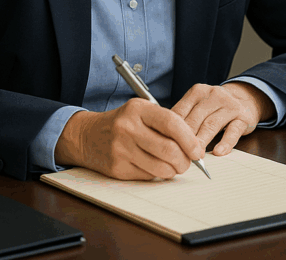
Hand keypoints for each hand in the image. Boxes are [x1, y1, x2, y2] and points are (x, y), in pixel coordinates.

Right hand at [55, 99, 203, 179]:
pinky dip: (157, 174)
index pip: (172, 123)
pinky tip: (155, 167)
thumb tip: (194, 144)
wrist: (87, 136)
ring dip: (173, 170)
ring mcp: (121, 149)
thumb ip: (166, 123)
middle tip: (189, 161)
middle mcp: (128, 128)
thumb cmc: (122, 123)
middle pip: (168, 149)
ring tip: (174, 166)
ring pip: (160, 168)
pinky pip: (147, 176)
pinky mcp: (117, 168)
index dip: (190, 139)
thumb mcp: (142, 112)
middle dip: (185, 160)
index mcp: (138, 110)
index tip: (198, 150)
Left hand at [171, 82, 274, 155]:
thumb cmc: (215, 107)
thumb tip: (164, 138)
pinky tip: (218, 152)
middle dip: (185, 140)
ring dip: (201, 142)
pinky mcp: (243, 117)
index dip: (172, 131)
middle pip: (194, 120)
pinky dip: (225, 143)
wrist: (245, 98)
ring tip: (195, 157)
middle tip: (177, 156)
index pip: (180, 112)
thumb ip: (185, 117)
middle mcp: (214, 95)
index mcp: (198, 92)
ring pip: (211, 125)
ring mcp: (230, 105)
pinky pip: (233, 131)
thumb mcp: (199, 105)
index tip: (166, 147)